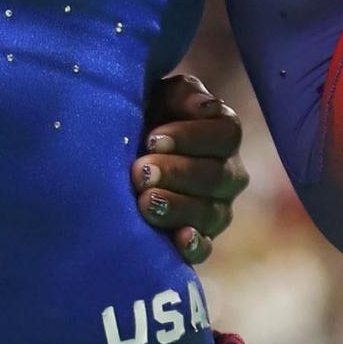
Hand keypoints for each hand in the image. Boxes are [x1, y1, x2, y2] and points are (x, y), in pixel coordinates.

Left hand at [134, 73, 248, 265]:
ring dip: (177, 207)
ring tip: (144, 202)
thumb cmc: (141, 114)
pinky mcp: (199, 238)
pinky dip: (194, 246)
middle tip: (140, 172)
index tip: (153, 139)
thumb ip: (183, 95)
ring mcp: (216, 208)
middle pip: (217, 175)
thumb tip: (208, 106)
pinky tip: (179, 240)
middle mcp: (227, 172)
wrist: (114, 151)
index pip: (226, 134)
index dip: (191, 137)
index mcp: (222, 133)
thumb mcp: (156, 95)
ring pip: (212, 213)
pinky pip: (206, 248)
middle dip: (177, 173)